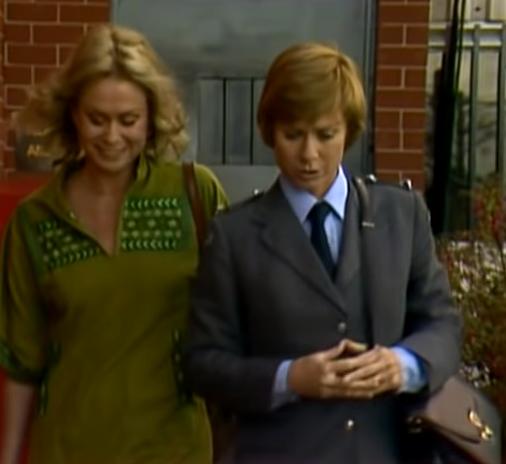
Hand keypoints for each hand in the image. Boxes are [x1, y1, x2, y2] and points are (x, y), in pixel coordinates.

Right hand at [287, 341, 401, 399]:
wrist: (291, 380)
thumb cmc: (305, 364)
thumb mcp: (319, 354)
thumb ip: (337, 350)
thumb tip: (352, 346)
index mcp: (326, 365)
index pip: (348, 363)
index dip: (361, 360)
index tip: (373, 357)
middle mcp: (329, 378)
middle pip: (352, 377)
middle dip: (367, 375)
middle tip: (381, 373)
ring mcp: (329, 389)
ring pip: (352, 389)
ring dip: (366, 387)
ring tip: (379, 384)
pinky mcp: (329, 396)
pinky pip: (347, 396)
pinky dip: (358, 395)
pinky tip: (368, 394)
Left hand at [338, 345, 402, 396]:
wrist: (407, 364)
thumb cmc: (383, 357)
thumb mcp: (374, 350)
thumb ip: (359, 349)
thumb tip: (343, 344)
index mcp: (378, 353)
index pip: (363, 359)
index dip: (352, 364)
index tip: (341, 367)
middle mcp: (386, 362)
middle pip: (368, 370)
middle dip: (355, 376)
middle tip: (344, 380)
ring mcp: (391, 373)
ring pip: (374, 380)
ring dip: (361, 385)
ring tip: (350, 388)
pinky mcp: (396, 382)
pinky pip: (381, 389)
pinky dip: (371, 391)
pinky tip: (362, 394)